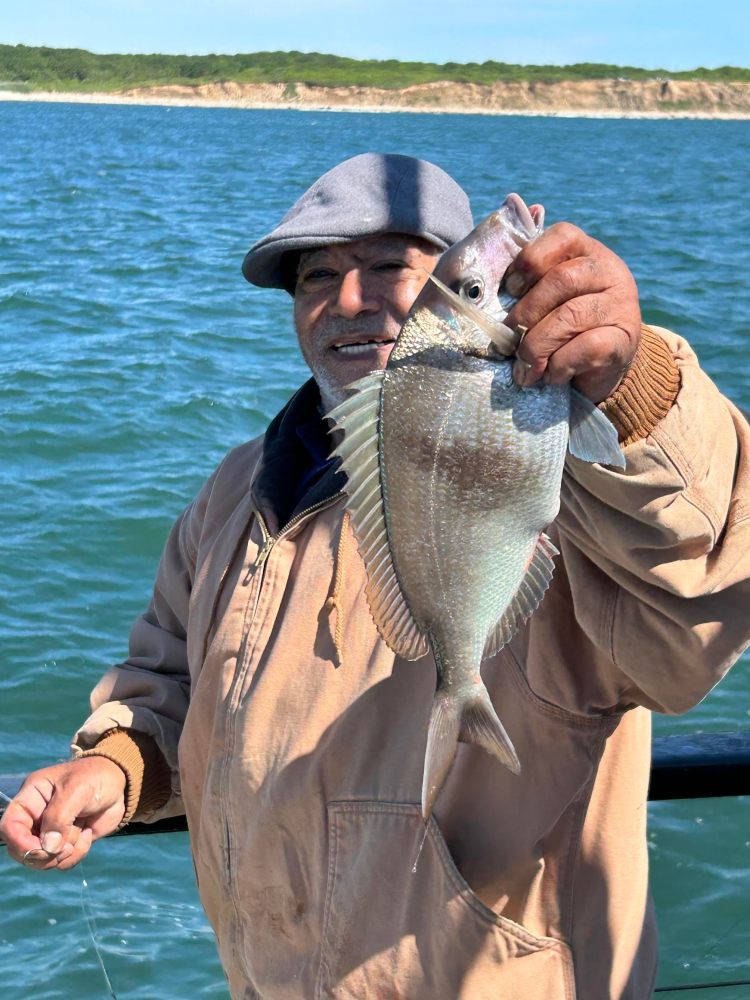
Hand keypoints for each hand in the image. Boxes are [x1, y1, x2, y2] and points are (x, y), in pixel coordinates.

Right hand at [0, 758, 126, 870]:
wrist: (120, 783)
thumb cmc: (95, 777)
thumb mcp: (77, 789)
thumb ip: (59, 817)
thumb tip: (48, 847)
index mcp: (32, 797)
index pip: (9, 826)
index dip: (19, 842)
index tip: (40, 849)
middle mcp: (36, 816)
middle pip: (21, 850)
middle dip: (43, 854)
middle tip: (65, 846)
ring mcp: (51, 832)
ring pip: (44, 859)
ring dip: (65, 852)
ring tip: (81, 831)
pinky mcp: (66, 842)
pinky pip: (62, 862)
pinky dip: (76, 854)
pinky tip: (87, 834)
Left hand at [503, 222, 641, 402]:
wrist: (602, 367)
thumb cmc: (562, 328)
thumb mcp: (545, 298)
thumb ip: (525, 283)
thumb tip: (479, 284)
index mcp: (586, 251)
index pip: (562, 236)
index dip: (530, 261)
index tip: (510, 290)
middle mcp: (609, 271)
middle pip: (561, 280)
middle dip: (525, 314)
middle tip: (506, 342)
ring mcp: (621, 304)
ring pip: (570, 316)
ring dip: (537, 347)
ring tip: (524, 368)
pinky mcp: (624, 339)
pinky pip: (587, 347)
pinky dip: (559, 365)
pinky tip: (551, 375)